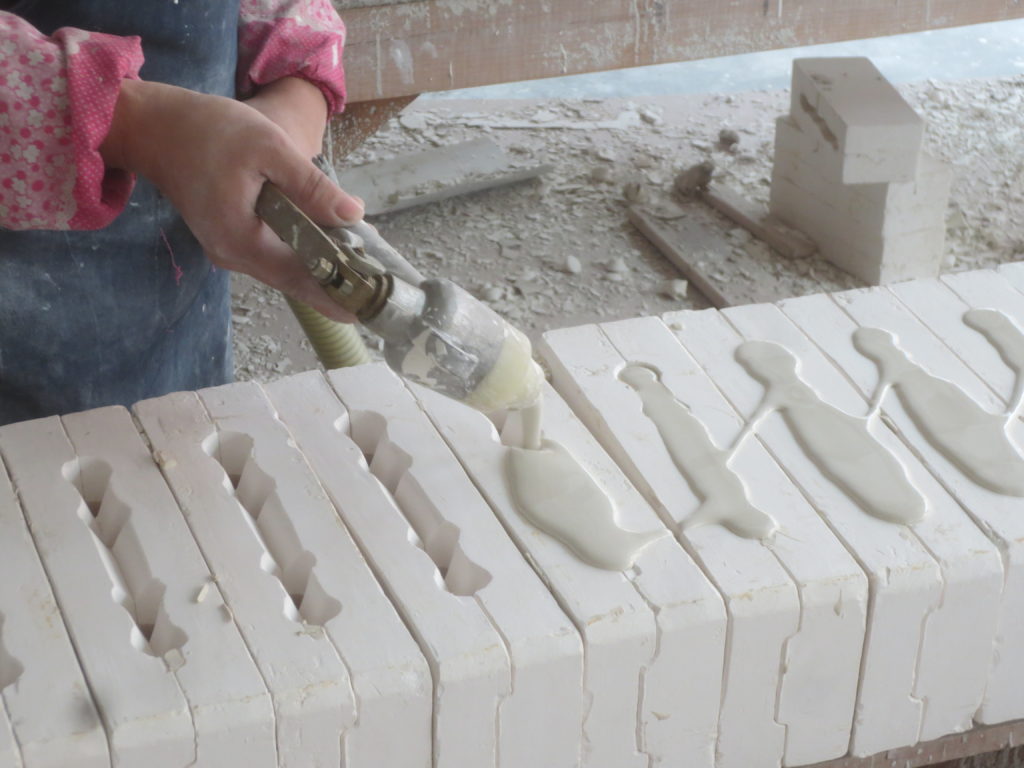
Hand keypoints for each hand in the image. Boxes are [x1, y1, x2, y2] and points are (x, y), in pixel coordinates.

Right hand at [100, 78, 363, 321]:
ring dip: (319, 268)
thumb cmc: (210, 131)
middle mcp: (233, 255)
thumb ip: (312, 186)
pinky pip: (272, 254)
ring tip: (361, 265)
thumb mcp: (269, 148)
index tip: (365, 311)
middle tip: (375, 285)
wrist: (154, 127)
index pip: (299, 278)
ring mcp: (228, 249)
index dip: (334, 295)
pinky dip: (300, 253)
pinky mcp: (228, 237)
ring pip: (284, 268)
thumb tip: (353, 214)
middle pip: (294, 279)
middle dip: (334, 282)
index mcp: (242, 240)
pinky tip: (327, 244)